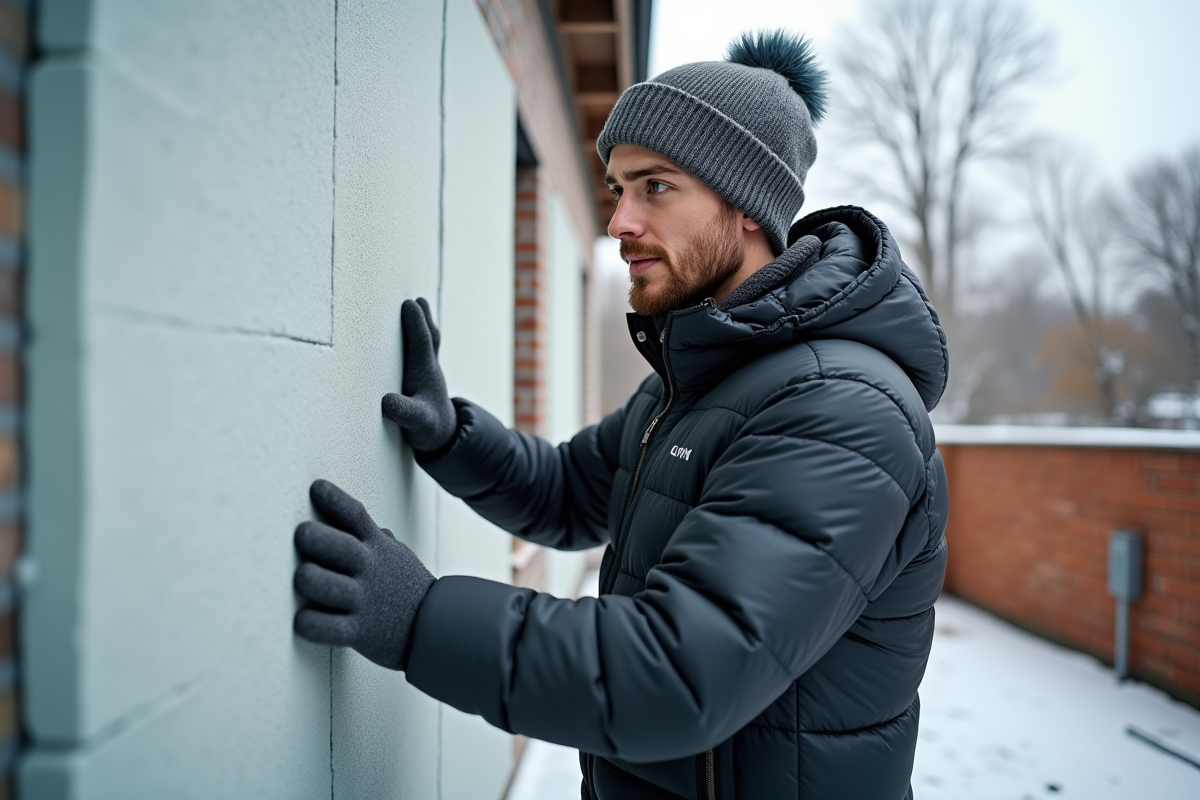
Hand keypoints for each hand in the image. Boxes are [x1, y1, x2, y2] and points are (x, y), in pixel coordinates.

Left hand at [293, 479, 434, 669]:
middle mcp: (369, 570)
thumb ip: (367, 535)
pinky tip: (301, 619)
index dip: (336, 500)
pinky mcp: (358, 632)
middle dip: (320, 539)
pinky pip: (333, 630)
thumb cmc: (403, 586)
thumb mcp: (393, 553)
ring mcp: (364, 601)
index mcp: (376, 547)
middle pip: (342, 548)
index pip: (355, 516)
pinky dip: (315, 625)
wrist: (432, 625)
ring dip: (315, 580)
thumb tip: (341, 513)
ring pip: (333, 589)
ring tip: (302, 575)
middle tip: (301, 533)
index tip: (316, 488)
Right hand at [382, 298, 456, 451]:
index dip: (415, 323)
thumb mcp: (415, 423)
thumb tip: (386, 402)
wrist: (446, 438)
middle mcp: (429, 369)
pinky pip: (423, 351)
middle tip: (417, 300)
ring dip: (423, 324)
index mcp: (424, 373)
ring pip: (428, 343)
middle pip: (428, 338)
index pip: (421, 343)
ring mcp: (429, 373)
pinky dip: (420, 338)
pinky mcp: (426, 379)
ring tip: (419, 306)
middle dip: (422, 319)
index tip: (409, 304)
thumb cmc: (429, 429)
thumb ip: (403, 412)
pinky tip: (416, 335)